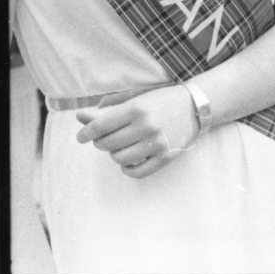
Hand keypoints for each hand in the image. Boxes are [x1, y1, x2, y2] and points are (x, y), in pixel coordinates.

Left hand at [76, 84, 198, 178]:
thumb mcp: (135, 101)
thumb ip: (107, 111)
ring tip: (121, 147)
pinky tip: (129, 162)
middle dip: (102, 143)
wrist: (195, 106)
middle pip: (108, 144)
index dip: (86, 133)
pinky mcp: (166, 156)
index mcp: (137, 109)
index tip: (81, 137)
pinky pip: (137, 172)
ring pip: (120, 159)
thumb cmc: (161, 102)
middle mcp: (146, 126)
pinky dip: (128, 169)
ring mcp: (157, 143)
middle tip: (106, 139)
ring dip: (115, 155)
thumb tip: (79, 117)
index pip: (100, 126)